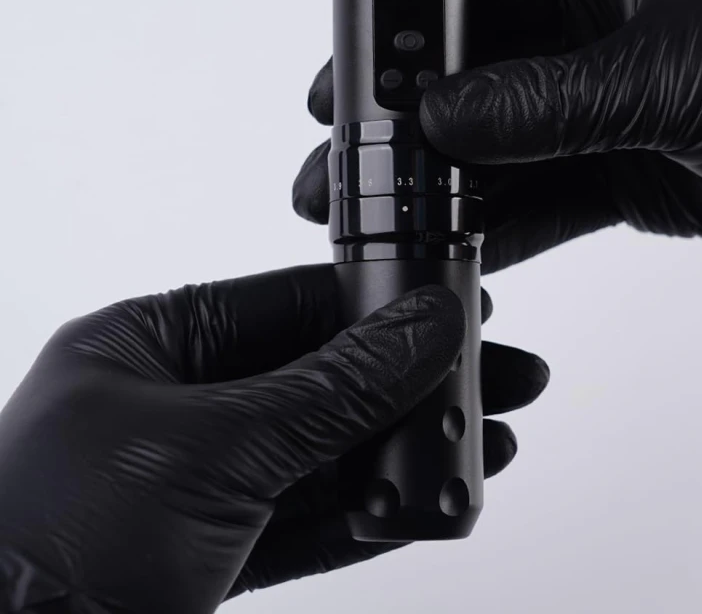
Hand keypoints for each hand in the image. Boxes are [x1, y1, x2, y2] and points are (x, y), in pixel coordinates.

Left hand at [0, 265, 546, 613]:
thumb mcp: (214, 447)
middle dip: (413, 382)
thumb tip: (426, 327)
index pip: (289, 302)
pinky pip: (312, 518)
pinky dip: (376, 513)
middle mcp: (177, 404)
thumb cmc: (55, 548)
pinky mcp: (215, 551)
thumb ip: (333, 389)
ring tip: (487, 441)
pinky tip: (435, 500)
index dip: (379, 301)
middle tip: (496, 376)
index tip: (452, 303)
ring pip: (327, 452)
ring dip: (408, 450)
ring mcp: (199, 481)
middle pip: (323, 378)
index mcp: (150, 346)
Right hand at [293, 0, 701, 272]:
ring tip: (382, 220)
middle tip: (343, 169)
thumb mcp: (666, 73)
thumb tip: (441, 118)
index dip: (401, 41)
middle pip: (474, 81)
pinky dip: (501, 225)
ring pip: (502, 150)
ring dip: (446, 187)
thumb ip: (545, 101)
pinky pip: (545, 199)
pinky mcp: (624, 171)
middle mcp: (593, 32)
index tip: (345, 85)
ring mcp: (603, 107)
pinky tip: (455, 247)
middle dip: (408, 129)